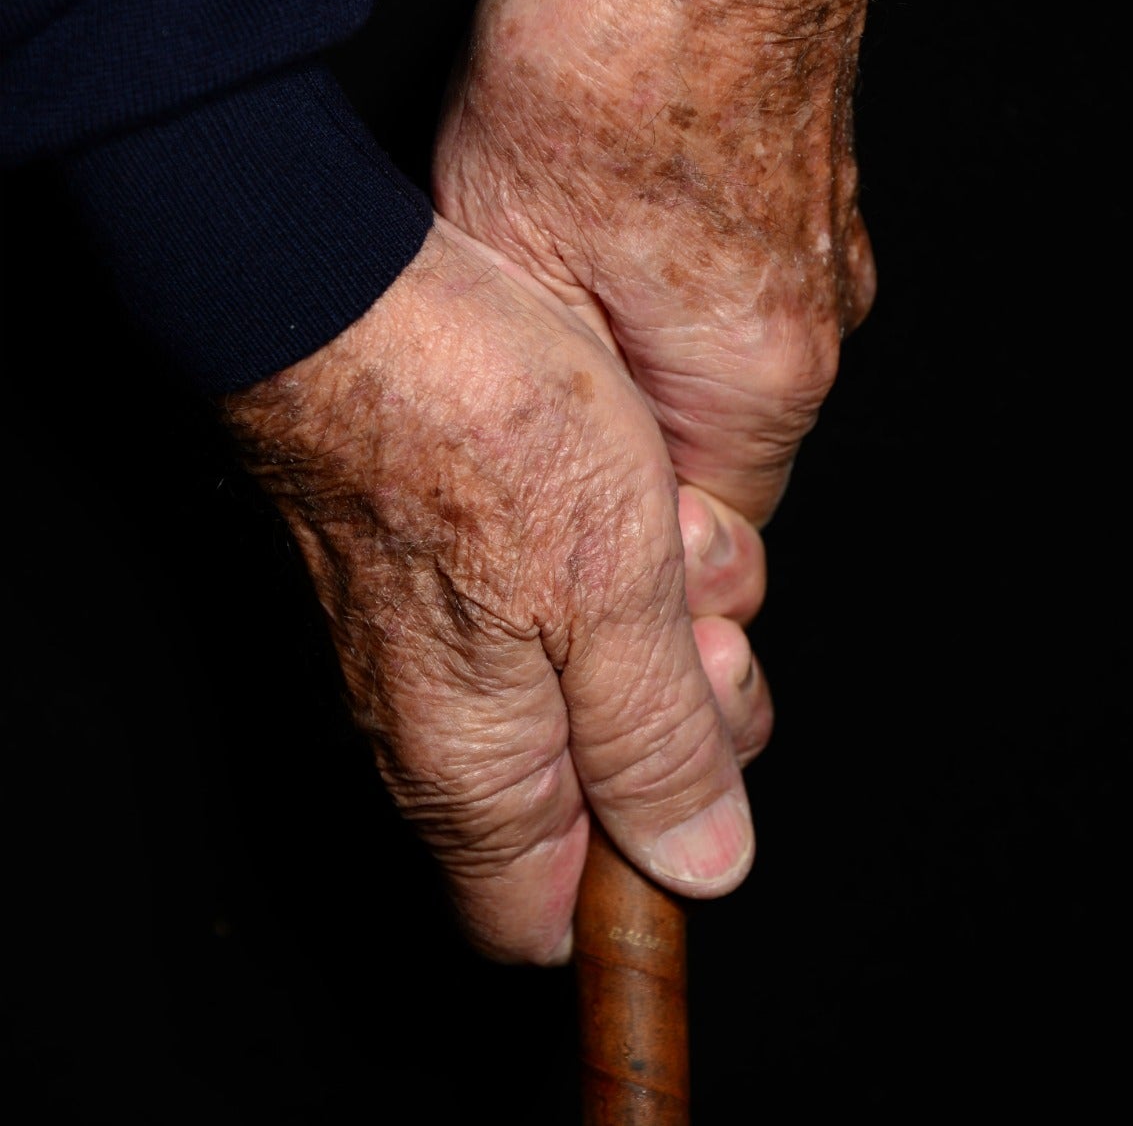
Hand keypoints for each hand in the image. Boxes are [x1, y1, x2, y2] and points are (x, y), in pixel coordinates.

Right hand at [223, 220, 775, 962]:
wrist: (352, 291)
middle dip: (691, 711)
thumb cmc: (478, 429)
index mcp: (474, 772)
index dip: (637, 873)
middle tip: (700, 619)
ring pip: (607, 679)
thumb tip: (701, 864)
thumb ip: (655, 744)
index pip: (537, 920)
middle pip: (605, 791)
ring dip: (673, 607)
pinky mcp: (460, 565)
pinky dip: (634, 547)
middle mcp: (442, 728)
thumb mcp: (615, 599)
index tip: (698, 782)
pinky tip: (642, 479)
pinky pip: (580, 595)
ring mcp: (447, 646)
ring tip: (668, 521)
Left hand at [434, 0, 884, 525]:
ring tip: (563, 282)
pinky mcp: (820, 199)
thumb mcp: (507, 250)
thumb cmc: (619, 55)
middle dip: (628, 446)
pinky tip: (614, 217)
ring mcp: (830, 263)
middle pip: (720, 456)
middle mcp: (816, 336)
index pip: (708, 542)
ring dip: (649, 356)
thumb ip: (540, 396)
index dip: (623, 543)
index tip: (553, 505)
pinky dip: (680, 286)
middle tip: (530, 389)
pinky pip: (747, 290)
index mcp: (754, 382)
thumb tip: (547, 483)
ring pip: (730, 369)